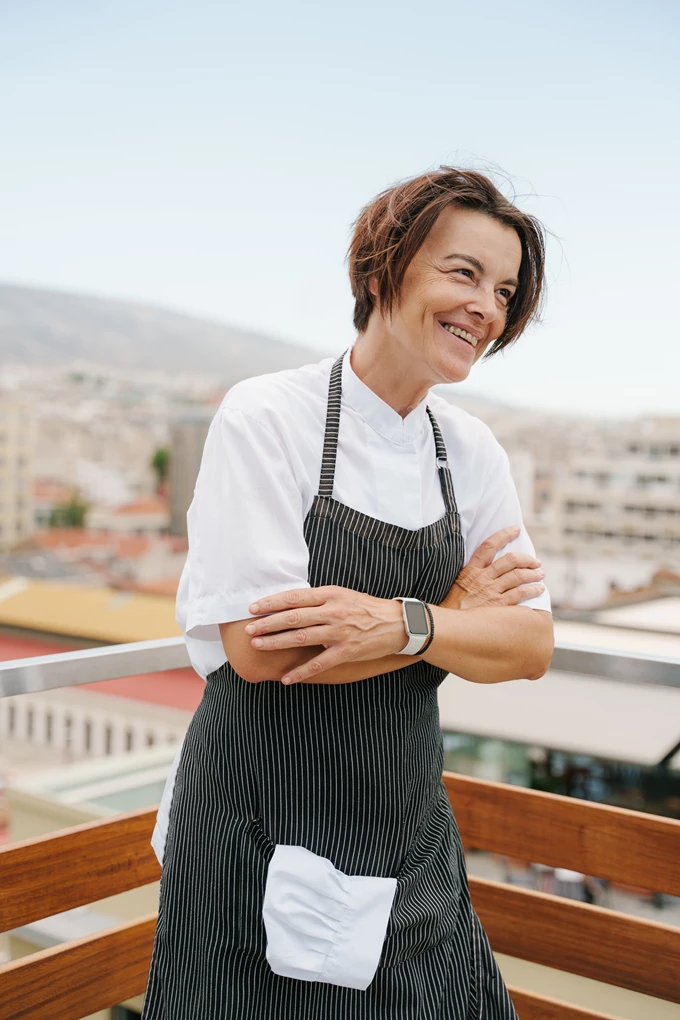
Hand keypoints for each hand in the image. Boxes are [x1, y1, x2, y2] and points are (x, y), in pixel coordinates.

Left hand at [245, 586, 405, 683]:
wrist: (398, 624)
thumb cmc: (366, 608)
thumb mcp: (343, 594)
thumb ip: (319, 598)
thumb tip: (289, 603)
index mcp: (331, 594)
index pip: (295, 597)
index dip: (272, 602)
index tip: (253, 607)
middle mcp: (334, 611)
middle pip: (294, 617)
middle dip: (268, 623)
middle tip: (248, 629)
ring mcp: (340, 632)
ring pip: (302, 637)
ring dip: (278, 642)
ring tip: (259, 645)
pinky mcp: (347, 651)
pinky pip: (319, 664)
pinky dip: (301, 672)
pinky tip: (286, 678)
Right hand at [442, 526, 544, 609]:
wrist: (447, 626)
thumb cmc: (452, 608)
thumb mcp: (457, 586)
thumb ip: (471, 576)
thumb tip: (487, 569)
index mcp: (471, 570)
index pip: (488, 546)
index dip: (504, 535)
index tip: (515, 529)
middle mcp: (482, 578)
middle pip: (510, 560)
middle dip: (527, 558)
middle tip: (536, 562)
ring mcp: (491, 591)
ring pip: (518, 576)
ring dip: (533, 574)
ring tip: (540, 574)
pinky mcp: (498, 606)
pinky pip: (520, 594)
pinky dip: (532, 590)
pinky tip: (539, 589)